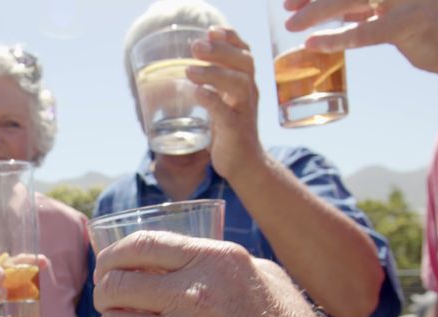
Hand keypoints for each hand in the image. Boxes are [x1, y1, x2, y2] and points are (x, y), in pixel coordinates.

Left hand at [92, 231, 345, 316]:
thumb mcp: (264, 277)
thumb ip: (218, 263)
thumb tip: (177, 259)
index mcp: (215, 262)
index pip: (140, 245)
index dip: (112, 256)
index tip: (106, 267)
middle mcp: (194, 295)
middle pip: (116, 286)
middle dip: (105, 294)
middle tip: (111, 304)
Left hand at [186, 27, 265, 180]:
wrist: (245, 164)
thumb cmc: (230, 130)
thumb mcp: (224, 102)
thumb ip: (212, 84)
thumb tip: (188, 67)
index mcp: (245, 84)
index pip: (244, 53)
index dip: (231, 39)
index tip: (212, 31)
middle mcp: (249, 93)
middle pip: (243, 63)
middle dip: (220, 51)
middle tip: (195, 46)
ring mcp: (244, 111)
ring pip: (237, 84)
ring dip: (214, 73)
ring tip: (189, 71)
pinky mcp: (236, 129)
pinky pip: (226, 112)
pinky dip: (212, 100)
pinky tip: (197, 93)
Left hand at [283, 0, 437, 74]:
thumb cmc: (418, 17)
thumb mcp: (382, 3)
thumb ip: (351, 3)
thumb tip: (304, 6)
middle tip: (285, 6)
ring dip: (318, 10)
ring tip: (292, 24)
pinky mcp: (413, 22)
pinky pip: (369, 31)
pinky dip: (339, 38)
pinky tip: (315, 43)